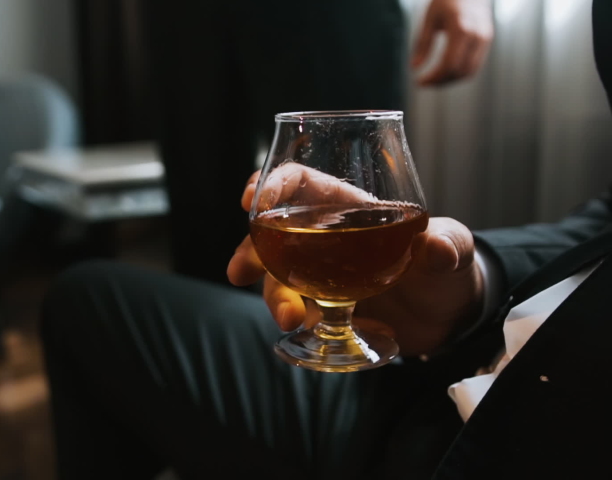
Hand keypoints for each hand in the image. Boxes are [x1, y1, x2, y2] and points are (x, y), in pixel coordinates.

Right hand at [229, 170, 484, 355]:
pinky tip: (307, 331)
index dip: (270, 184)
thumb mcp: (455, 249)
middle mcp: (324, 237)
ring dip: (274, 296)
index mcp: (347, 207)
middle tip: (240, 273)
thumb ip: (447, 244)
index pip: (298, 183)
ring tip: (290, 318)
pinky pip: (298, 311)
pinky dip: (297, 321)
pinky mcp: (324, 308)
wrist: (448, 319)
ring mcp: (320, 274)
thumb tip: (434, 247)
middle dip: (250, 251)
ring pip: (279, 277)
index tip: (251, 201)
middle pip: (272, 233)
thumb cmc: (447, 267)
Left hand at [412, 0, 493, 86]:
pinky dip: (459, 73)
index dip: (434, 78)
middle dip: (440, 82)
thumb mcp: (430, 19)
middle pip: (459, 71)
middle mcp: (477, 35)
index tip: (419, 82)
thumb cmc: (446, 0)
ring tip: (433, 80)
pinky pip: (474, 65)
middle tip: (424, 83)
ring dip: (450, 80)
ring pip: (469, 72)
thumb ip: (423, 44)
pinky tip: (445, 72)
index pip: (448, 64)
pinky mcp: (487, 41)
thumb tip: (413, 67)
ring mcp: (485, 39)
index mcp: (461, 29)